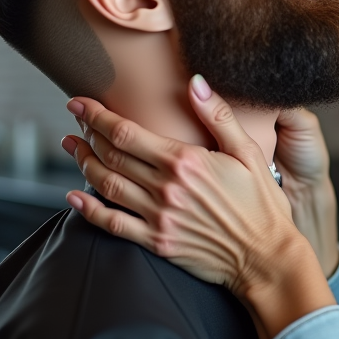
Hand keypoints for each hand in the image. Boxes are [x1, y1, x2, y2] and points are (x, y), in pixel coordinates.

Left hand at [62, 76, 334, 338]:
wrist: (266, 257)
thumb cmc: (262, 203)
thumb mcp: (248, 153)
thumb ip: (218, 115)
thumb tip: (195, 81)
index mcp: (186, 161)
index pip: (126, 132)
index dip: (96, 115)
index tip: (79, 103)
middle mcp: (166, 188)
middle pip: (111, 155)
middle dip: (87, 134)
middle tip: (75, 121)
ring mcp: (159, 217)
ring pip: (106, 185)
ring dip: (84, 163)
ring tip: (71, 147)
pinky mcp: (157, 242)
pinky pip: (112, 224)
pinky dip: (88, 210)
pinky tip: (73, 197)